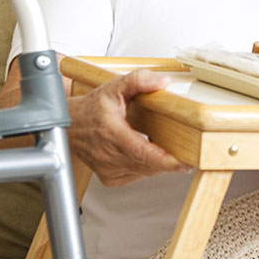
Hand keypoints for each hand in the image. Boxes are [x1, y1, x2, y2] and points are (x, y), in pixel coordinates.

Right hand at [66, 69, 190, 185]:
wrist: (70, 125)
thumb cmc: (92, 108)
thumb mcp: (115, 87)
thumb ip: (139, 80)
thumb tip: (162, 81)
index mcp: (111, 133)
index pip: (141, 153)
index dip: (164, 160)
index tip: (183, 163)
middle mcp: (107, 155)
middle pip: (146, 165)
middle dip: (170, 163)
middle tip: (189, 156)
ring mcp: (107, 169)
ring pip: (143, 172)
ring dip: (159, 165)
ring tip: (171, 153)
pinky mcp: (108, 178)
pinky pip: (135, 176)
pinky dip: (147, 168)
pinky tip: (150, 156)